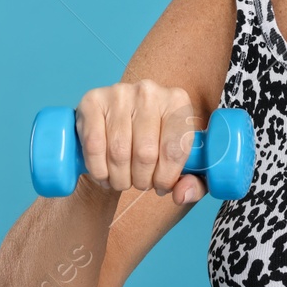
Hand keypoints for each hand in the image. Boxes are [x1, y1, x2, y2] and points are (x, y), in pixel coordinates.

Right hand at [74, 80, 208, 203]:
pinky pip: (94, 146)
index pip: (174, 150)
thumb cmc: (155, 144)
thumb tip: (182, 195)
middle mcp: (149, 91)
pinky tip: (104, 174)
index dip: (166, 178)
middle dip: (142, 180)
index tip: (160, 186)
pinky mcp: (92, 101)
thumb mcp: (181, 162)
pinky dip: (98, 170)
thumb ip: (193, 184)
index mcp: (177, 101)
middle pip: (145, 153)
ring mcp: (119, 93)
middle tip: (140, 183)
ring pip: (118, 152)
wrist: (119, 124)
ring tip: (122, 180)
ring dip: (120, 178)